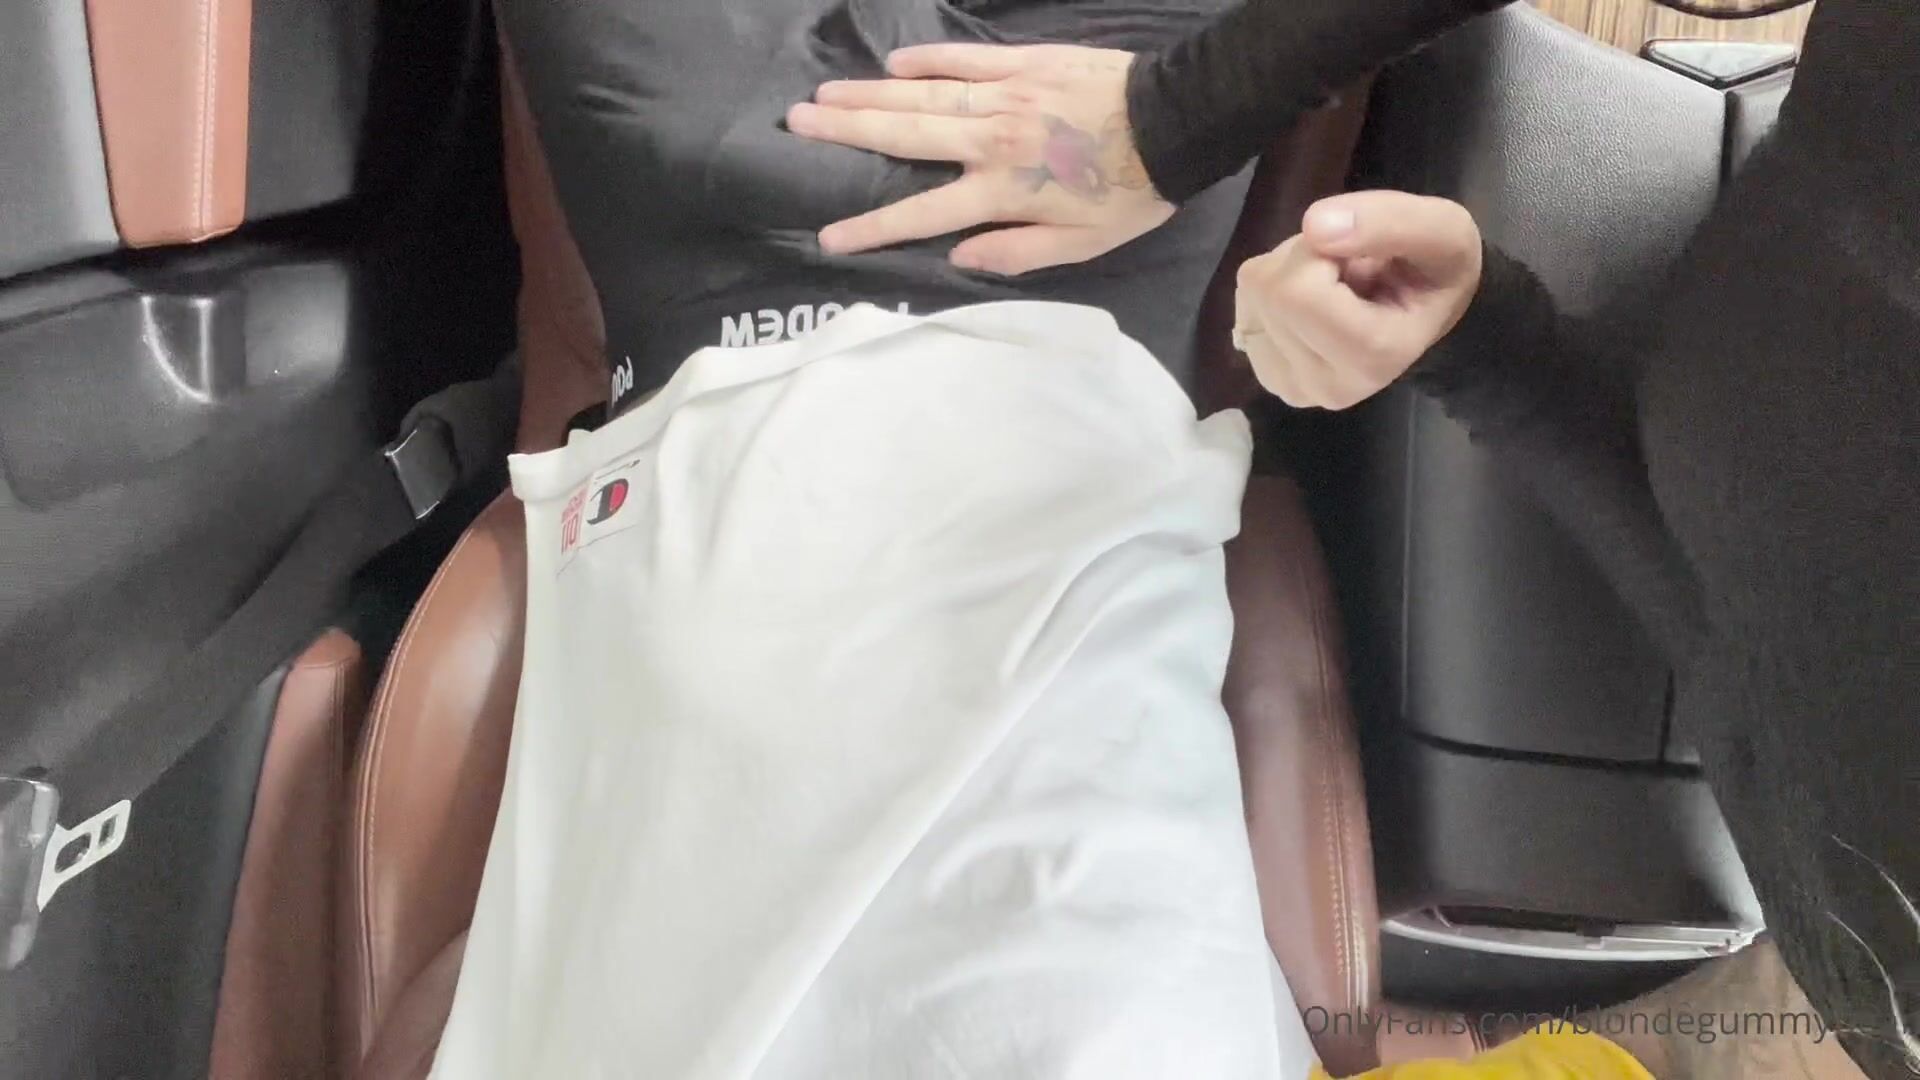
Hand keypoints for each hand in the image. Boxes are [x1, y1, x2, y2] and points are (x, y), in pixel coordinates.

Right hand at [786, 43, 1173, 274]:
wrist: (1175, 123)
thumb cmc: (1130, 193)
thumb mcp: (1081, 245)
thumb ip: (1016, 252)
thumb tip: (958, 258)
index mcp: (1003, 189)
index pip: (923, 214)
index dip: (873, 228)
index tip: (829, 236)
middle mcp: (992, 139)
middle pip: (905, 136)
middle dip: (847, 132)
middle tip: (797, 123)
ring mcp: (1005, 95)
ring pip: (923, 95)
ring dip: (868, 94)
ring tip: (823, 94)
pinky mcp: (1025, 63)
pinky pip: (964, 61)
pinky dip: (927, 61)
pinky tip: (892, 65)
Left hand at [1234, 191, 1483, 409]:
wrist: (1426, 309)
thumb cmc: (1435, 269)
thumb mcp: (1440, 228)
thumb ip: (1388, 220)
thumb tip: (1314, 226)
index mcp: (1374, 356)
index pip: (1298, 292)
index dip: (1319, 252)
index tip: (1360, 257)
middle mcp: (1330, 386)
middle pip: (1271, 292)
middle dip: (1303, 259)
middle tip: (1346, 268)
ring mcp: (1296, 389)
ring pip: (1253, 296)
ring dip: (1288, 272)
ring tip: (1335, 286)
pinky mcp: (1271, 379)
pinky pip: (1245, 310)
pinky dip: (1272, 292)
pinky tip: (1312, 305)